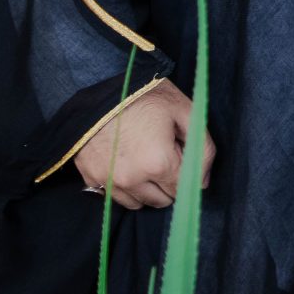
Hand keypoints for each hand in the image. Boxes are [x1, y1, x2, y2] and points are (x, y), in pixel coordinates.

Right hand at [75, 82, 212, 208]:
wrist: (100, 90)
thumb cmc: (147, 97)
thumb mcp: (186, 112)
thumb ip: (203, 149)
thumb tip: (203, 182)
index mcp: (158, 164)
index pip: (184, 189)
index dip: (187, 171)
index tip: (180, 152)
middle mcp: (131, 180)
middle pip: (162, 200)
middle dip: (169, 183)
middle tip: (163, 153)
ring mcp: (108, 182)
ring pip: (138, 203)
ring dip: (147, 189)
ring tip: (145, 158)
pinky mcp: (90, 178)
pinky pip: (115, 196)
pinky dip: (126, 187)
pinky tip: (127, 162)